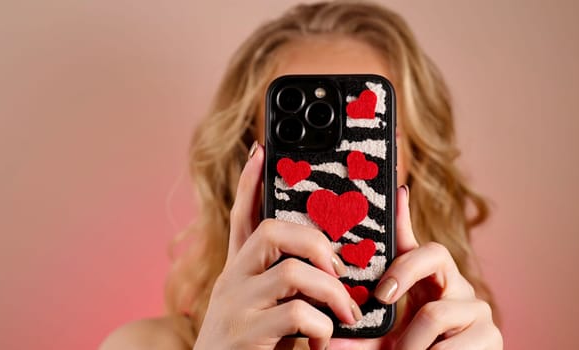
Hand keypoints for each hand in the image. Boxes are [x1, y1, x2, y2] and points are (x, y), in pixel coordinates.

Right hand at [194, 143, 360, 349]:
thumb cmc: (254, 348)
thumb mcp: (266, 310)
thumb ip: (289, 286)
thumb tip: (326, 266)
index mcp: (238, 272)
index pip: (241, 217)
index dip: (250, 183)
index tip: (261, 151)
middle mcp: (232, 281)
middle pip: (271, 231)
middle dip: (315, 242)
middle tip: (339, 269)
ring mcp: (235, 305)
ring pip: (292, 272)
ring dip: (332, 293)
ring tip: (346, 314)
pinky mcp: (245, 333)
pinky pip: (297, 314)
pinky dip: (322, 328)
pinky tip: (320, 343)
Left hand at [373, 186, 502, 348]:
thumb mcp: (389, 340)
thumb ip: (365, 333)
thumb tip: (329, 340)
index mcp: (431, 283)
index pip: (419, 243)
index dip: (407, 216)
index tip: (398, 193)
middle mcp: (457, 287)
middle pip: (433, 254)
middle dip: (401, 274)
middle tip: (380, 299)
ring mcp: (477, 309)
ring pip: (433, 313)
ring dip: (409, 344)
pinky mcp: (491, 335)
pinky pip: (451, 344)